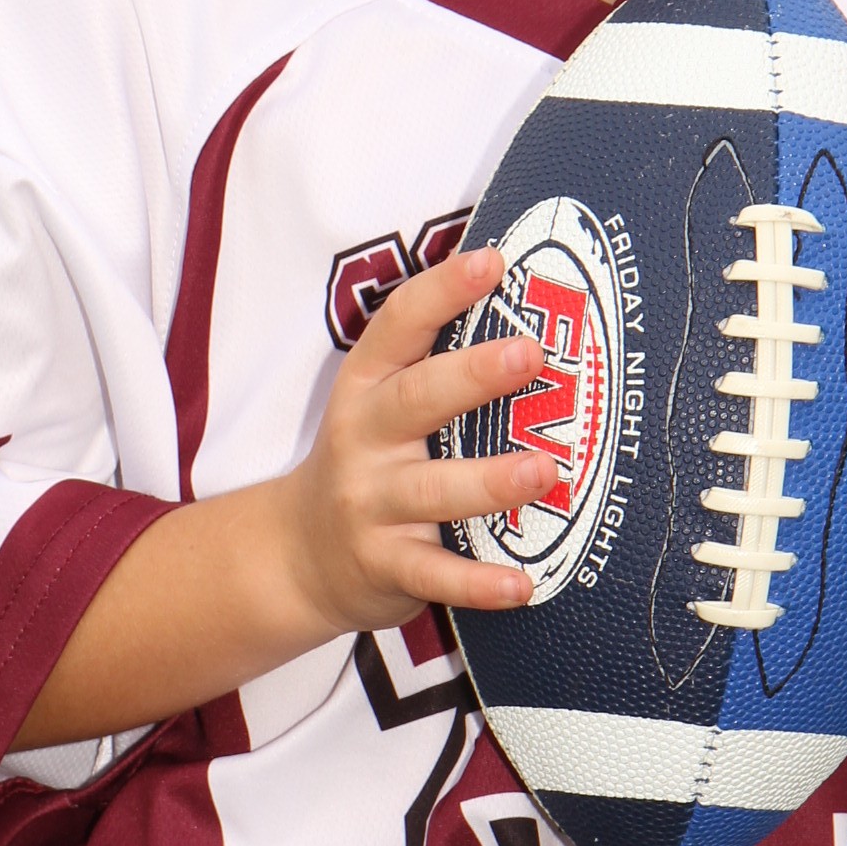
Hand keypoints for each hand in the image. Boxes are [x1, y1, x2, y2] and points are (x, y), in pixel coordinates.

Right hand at [269, 245, 553, 638]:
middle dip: (472, 375)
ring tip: (547, 470)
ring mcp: (370, 503)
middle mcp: (363, 438)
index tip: (492, 261)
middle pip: (416, 400)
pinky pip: (434, 573)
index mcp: (367, 386)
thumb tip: (529, 312)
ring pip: (432, 489)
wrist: (299, 555)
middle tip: (530, 353)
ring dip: (490, 481)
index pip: (398, 326)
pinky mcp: (384, 563)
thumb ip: (435, 366)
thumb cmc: (367, 464)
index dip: (442, 290)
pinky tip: (523, 584)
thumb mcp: (378, 405)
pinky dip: (477, 582)